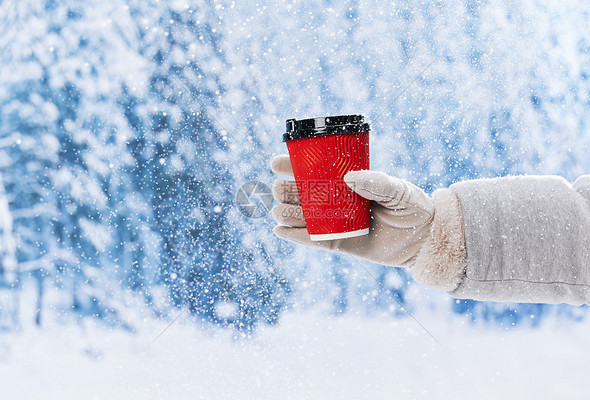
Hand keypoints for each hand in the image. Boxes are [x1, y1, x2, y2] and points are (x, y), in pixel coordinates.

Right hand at [270, 155, 434, 266]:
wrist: (424, 240)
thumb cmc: (412, 208)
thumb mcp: (398, 190)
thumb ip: (377, 182)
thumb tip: (349, 177)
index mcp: (346, 182)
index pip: (315, 171)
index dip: (293, 166)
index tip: (277, 162)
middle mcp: (336, 201)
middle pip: (301, 194)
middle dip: (285, 190)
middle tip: (279, 189)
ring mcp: (335, 222)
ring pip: (302, 216)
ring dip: (286, 212)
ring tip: (280, 211)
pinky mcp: (338, 243)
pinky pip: (312, 240)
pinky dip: (295, 236)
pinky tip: (280, 230)